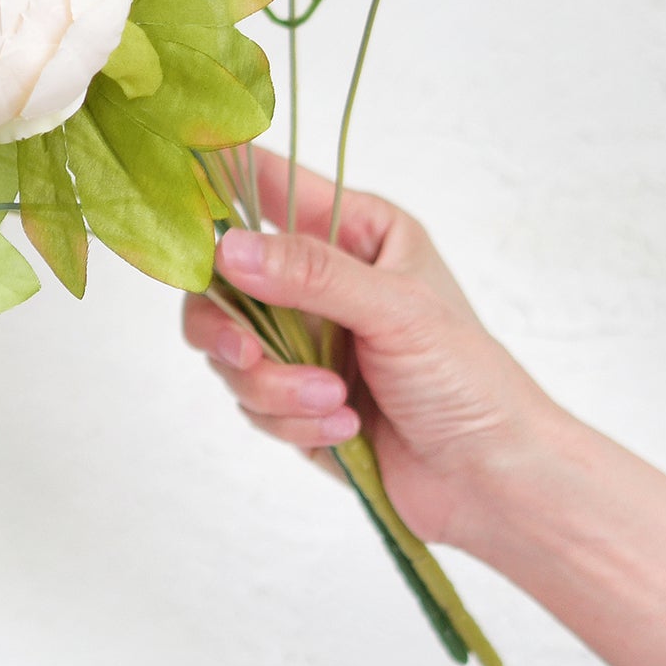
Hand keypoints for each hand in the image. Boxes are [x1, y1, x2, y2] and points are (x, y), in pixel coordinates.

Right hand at [183, 150, 556, 550]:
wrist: (494, 485)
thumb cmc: (470, 379)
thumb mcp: (397, 310)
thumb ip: (310, 274)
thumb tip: (224, 248)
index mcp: (352, 231)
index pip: (266, 183)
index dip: (214, 179)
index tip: (171, 196)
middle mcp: (317, 280)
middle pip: (221, 280)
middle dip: (229, 327)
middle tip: (245, 355)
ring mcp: (301, 342)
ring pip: (228, 349)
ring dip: (274, 385)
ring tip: (334, 404)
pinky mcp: (292, 399)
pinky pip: (251, 401)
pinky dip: (291, 419)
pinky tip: (345, 430)